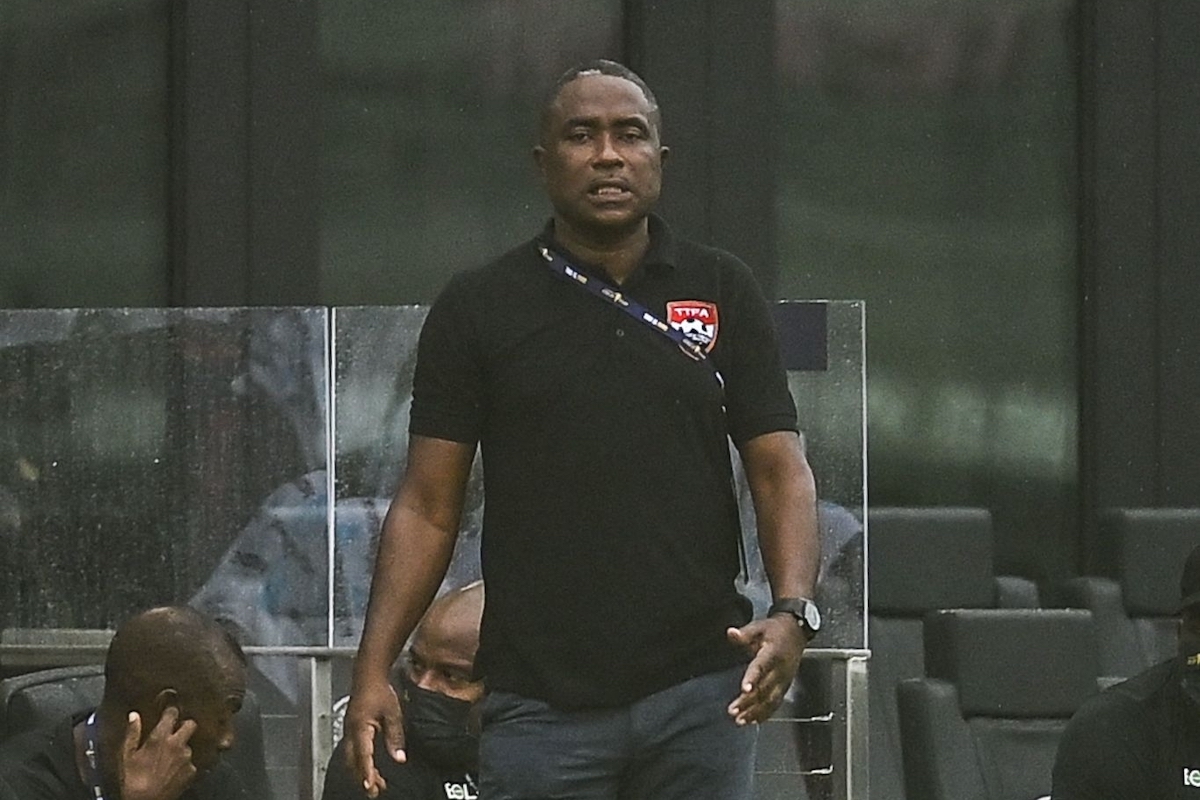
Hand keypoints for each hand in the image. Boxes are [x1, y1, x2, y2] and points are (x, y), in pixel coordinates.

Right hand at [117, 708, 198, 799]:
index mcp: (160, 737)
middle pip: (191, 724)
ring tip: (169, 758)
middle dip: (185, 725)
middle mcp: (177, 744)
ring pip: (189, 745)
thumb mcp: (126, 755)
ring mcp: (186, 758)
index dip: (171, 711)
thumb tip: (134, 716)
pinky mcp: (192, 771)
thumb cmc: (132, 780)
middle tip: (176, 731)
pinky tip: (172, 771)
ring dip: (182, 748)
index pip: (172, 713)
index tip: (168, 713)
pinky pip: (190, 763)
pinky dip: (183, 765)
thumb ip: (132, 733)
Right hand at [343, 677, 404, 797]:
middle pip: (353, 762)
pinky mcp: (351, 729)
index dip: (366, 772)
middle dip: (363, 778)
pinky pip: (352, 751)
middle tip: (375, 791)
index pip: (362, 755)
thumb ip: (395, 736)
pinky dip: (359, 762)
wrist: (368, 675)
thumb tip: (399, 758)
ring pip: (350, 758)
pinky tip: (368, 767)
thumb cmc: (379, 690)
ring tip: (375, 783)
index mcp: (360, 727)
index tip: (371, 786)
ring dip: (361, 772)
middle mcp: (350, 731)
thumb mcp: (393, 713)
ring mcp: (349, 731)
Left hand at [725, 615, 806, 724]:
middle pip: (765, 688)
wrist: (797, 632)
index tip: (744, 689)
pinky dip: (765, 713)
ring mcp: (784, 680)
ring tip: (741, 720)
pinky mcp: (785, 686)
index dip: (753, 678)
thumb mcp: (760, 627)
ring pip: (771, 700)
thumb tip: (731, 633)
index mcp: (774, 653)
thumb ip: (745, 633)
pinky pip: (776, 703)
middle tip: (734, 711)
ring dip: (756, 712)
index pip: (762, 667)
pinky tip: (754, 721)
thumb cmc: (777, 630)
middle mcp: (781, 669)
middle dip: (749, 702)